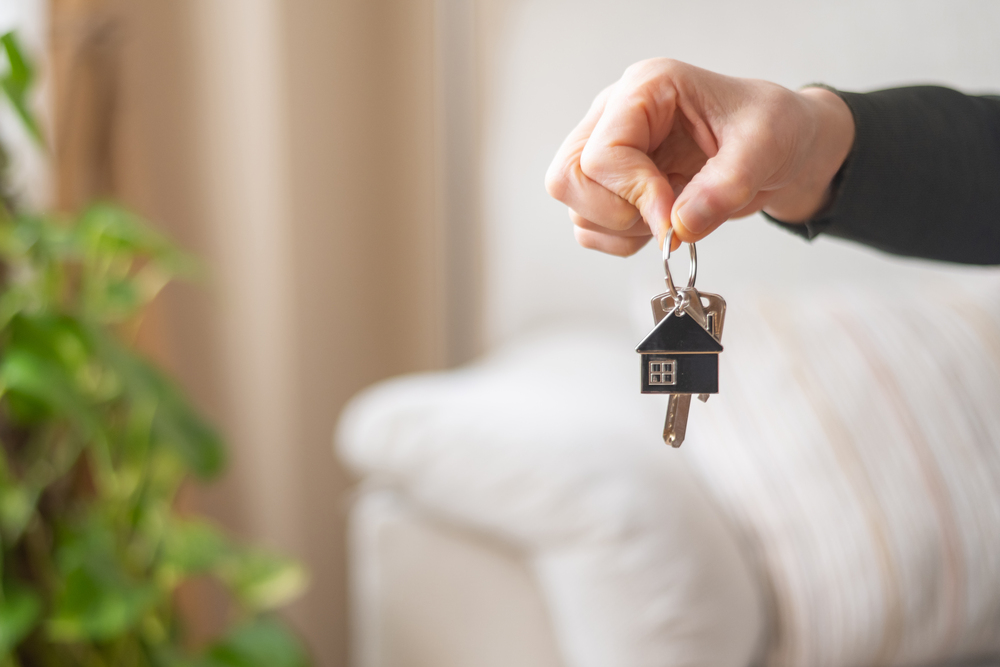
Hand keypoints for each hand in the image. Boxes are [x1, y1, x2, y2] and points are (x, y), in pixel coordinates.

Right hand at [544, 59, 854, 255]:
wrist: (783, 148)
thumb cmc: (773, 130)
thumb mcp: (766, 148)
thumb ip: (726, 186)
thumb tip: (681, 225)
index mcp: (646, 89)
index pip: (601, 153)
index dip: (636, 193)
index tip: (676, 215)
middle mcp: (616, 115)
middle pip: (567, 177)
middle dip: (617, 212)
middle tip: (666, 218)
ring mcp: (609, 150)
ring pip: (574, 205)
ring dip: (621, 228)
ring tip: (672, 218)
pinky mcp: (611, 184)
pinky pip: (587, 225)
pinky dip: (619, 240)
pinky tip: (659, 225)